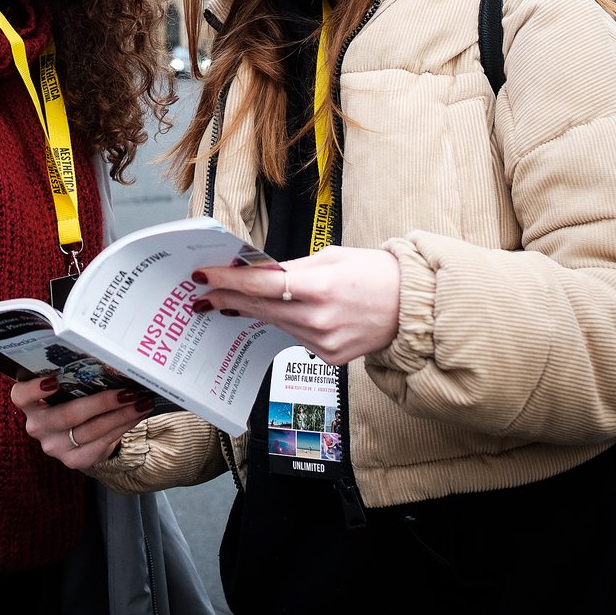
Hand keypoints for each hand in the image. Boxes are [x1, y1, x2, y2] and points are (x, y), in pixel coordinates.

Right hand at [11, 377, 154, 469]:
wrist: (76, 434)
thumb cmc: (71, 398)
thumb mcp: (65, 386)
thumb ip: (73, 374)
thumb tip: (107, 354)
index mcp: (30, 403)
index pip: (21, 396)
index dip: (34, 389)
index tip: (53, 380)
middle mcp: (38, 426)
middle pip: (69, 415)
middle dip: (103, 402)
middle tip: (128, 392)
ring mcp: (54, 446)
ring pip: (91, 431)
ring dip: (120, 415)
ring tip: (140, 402)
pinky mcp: (73, 461)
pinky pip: (100, 444)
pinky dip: (122, 427)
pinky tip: (136, 416)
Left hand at [191, 246, 400, 365]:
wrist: (413, 306)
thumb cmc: (375, 273)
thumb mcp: (332, 257)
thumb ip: (294, 267)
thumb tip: (260, 273)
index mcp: (320, 286)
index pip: (262, 284)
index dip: (229, 281)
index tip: (205, 276)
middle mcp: (319, 319)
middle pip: (261, 308)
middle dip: (229, 298)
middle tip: (202, 293)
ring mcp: (324, 343)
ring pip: (275, 324)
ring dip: (250, 311)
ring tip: (226, 302)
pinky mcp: (331, 358)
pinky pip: (295, 337)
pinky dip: (282, 323)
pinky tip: (269, 315)